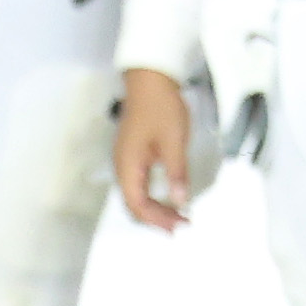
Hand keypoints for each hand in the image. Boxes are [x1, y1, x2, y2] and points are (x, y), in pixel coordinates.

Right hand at [117, 68, 193, 231]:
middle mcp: (122, 167)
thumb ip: (176, 173)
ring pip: (137, 195)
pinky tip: (169, 196)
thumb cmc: (161, 108)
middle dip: (156, 218)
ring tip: (178, 216)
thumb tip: (180, 201)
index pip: (137, 205)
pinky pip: (140, 184)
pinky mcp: (134, 155)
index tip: (179, 226)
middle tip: (182, 225)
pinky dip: (154, 195)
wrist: (151, 80)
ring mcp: (126, 161)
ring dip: (156, 208)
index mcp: (127, 166)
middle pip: (134, 204)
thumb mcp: (174, 141)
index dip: (157, 220)